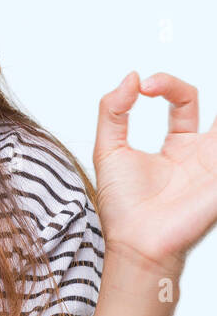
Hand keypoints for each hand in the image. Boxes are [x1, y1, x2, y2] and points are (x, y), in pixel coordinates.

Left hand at [92, 70, 216, 274]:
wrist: (134, 241)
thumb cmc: (122, 204)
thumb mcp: (109, 148)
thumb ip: (114, 110)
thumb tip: (130, 77)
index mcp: (176, 144)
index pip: (183, 100)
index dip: (166, 84)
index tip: (143, 85)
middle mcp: (201, 153)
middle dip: (195, 90)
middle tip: (179, 73)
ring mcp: (215, 166)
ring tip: (215, 114)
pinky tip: (215, 132)